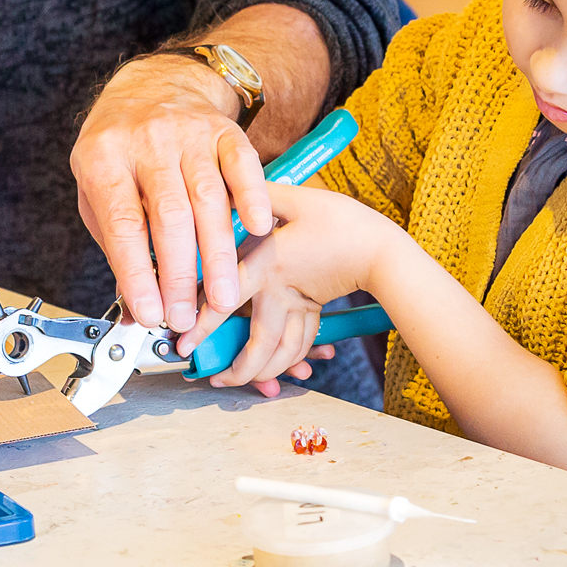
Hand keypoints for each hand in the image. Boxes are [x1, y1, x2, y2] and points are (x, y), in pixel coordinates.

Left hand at [71, 56, 274, 332]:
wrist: (150, 89)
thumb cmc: (120, 153)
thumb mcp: (98, 193)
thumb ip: (116, 248)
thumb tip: (136, 309)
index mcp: (103, 158)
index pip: (123, 223)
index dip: (137, 272)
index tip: (150, 312)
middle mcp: (146, 141)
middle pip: (169, 215)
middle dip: (180, 274)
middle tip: (187, 316)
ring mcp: (187, 132)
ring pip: (208, 198)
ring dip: (217, 254)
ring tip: (223, 296)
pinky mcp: (222, 131)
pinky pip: (241, 164)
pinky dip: (251, 197)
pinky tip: (257, 228)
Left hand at [184, 183, 392, 391]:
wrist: (383, 250)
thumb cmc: (343, 222)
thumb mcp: (299, 199)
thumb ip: (261, 193)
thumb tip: (231, 186)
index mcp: (268, 265)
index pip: (224, 298)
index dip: (202, 325)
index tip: (184, 343)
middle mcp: (281, 292)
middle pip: (257, 342)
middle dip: (235, 369)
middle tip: (214, 380)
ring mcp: (300, 305)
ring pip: (280, 352)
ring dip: (260, 373)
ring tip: (240, 380)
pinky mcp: (314, 309)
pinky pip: (299, 343)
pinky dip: (288, 360)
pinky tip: (279, 367)